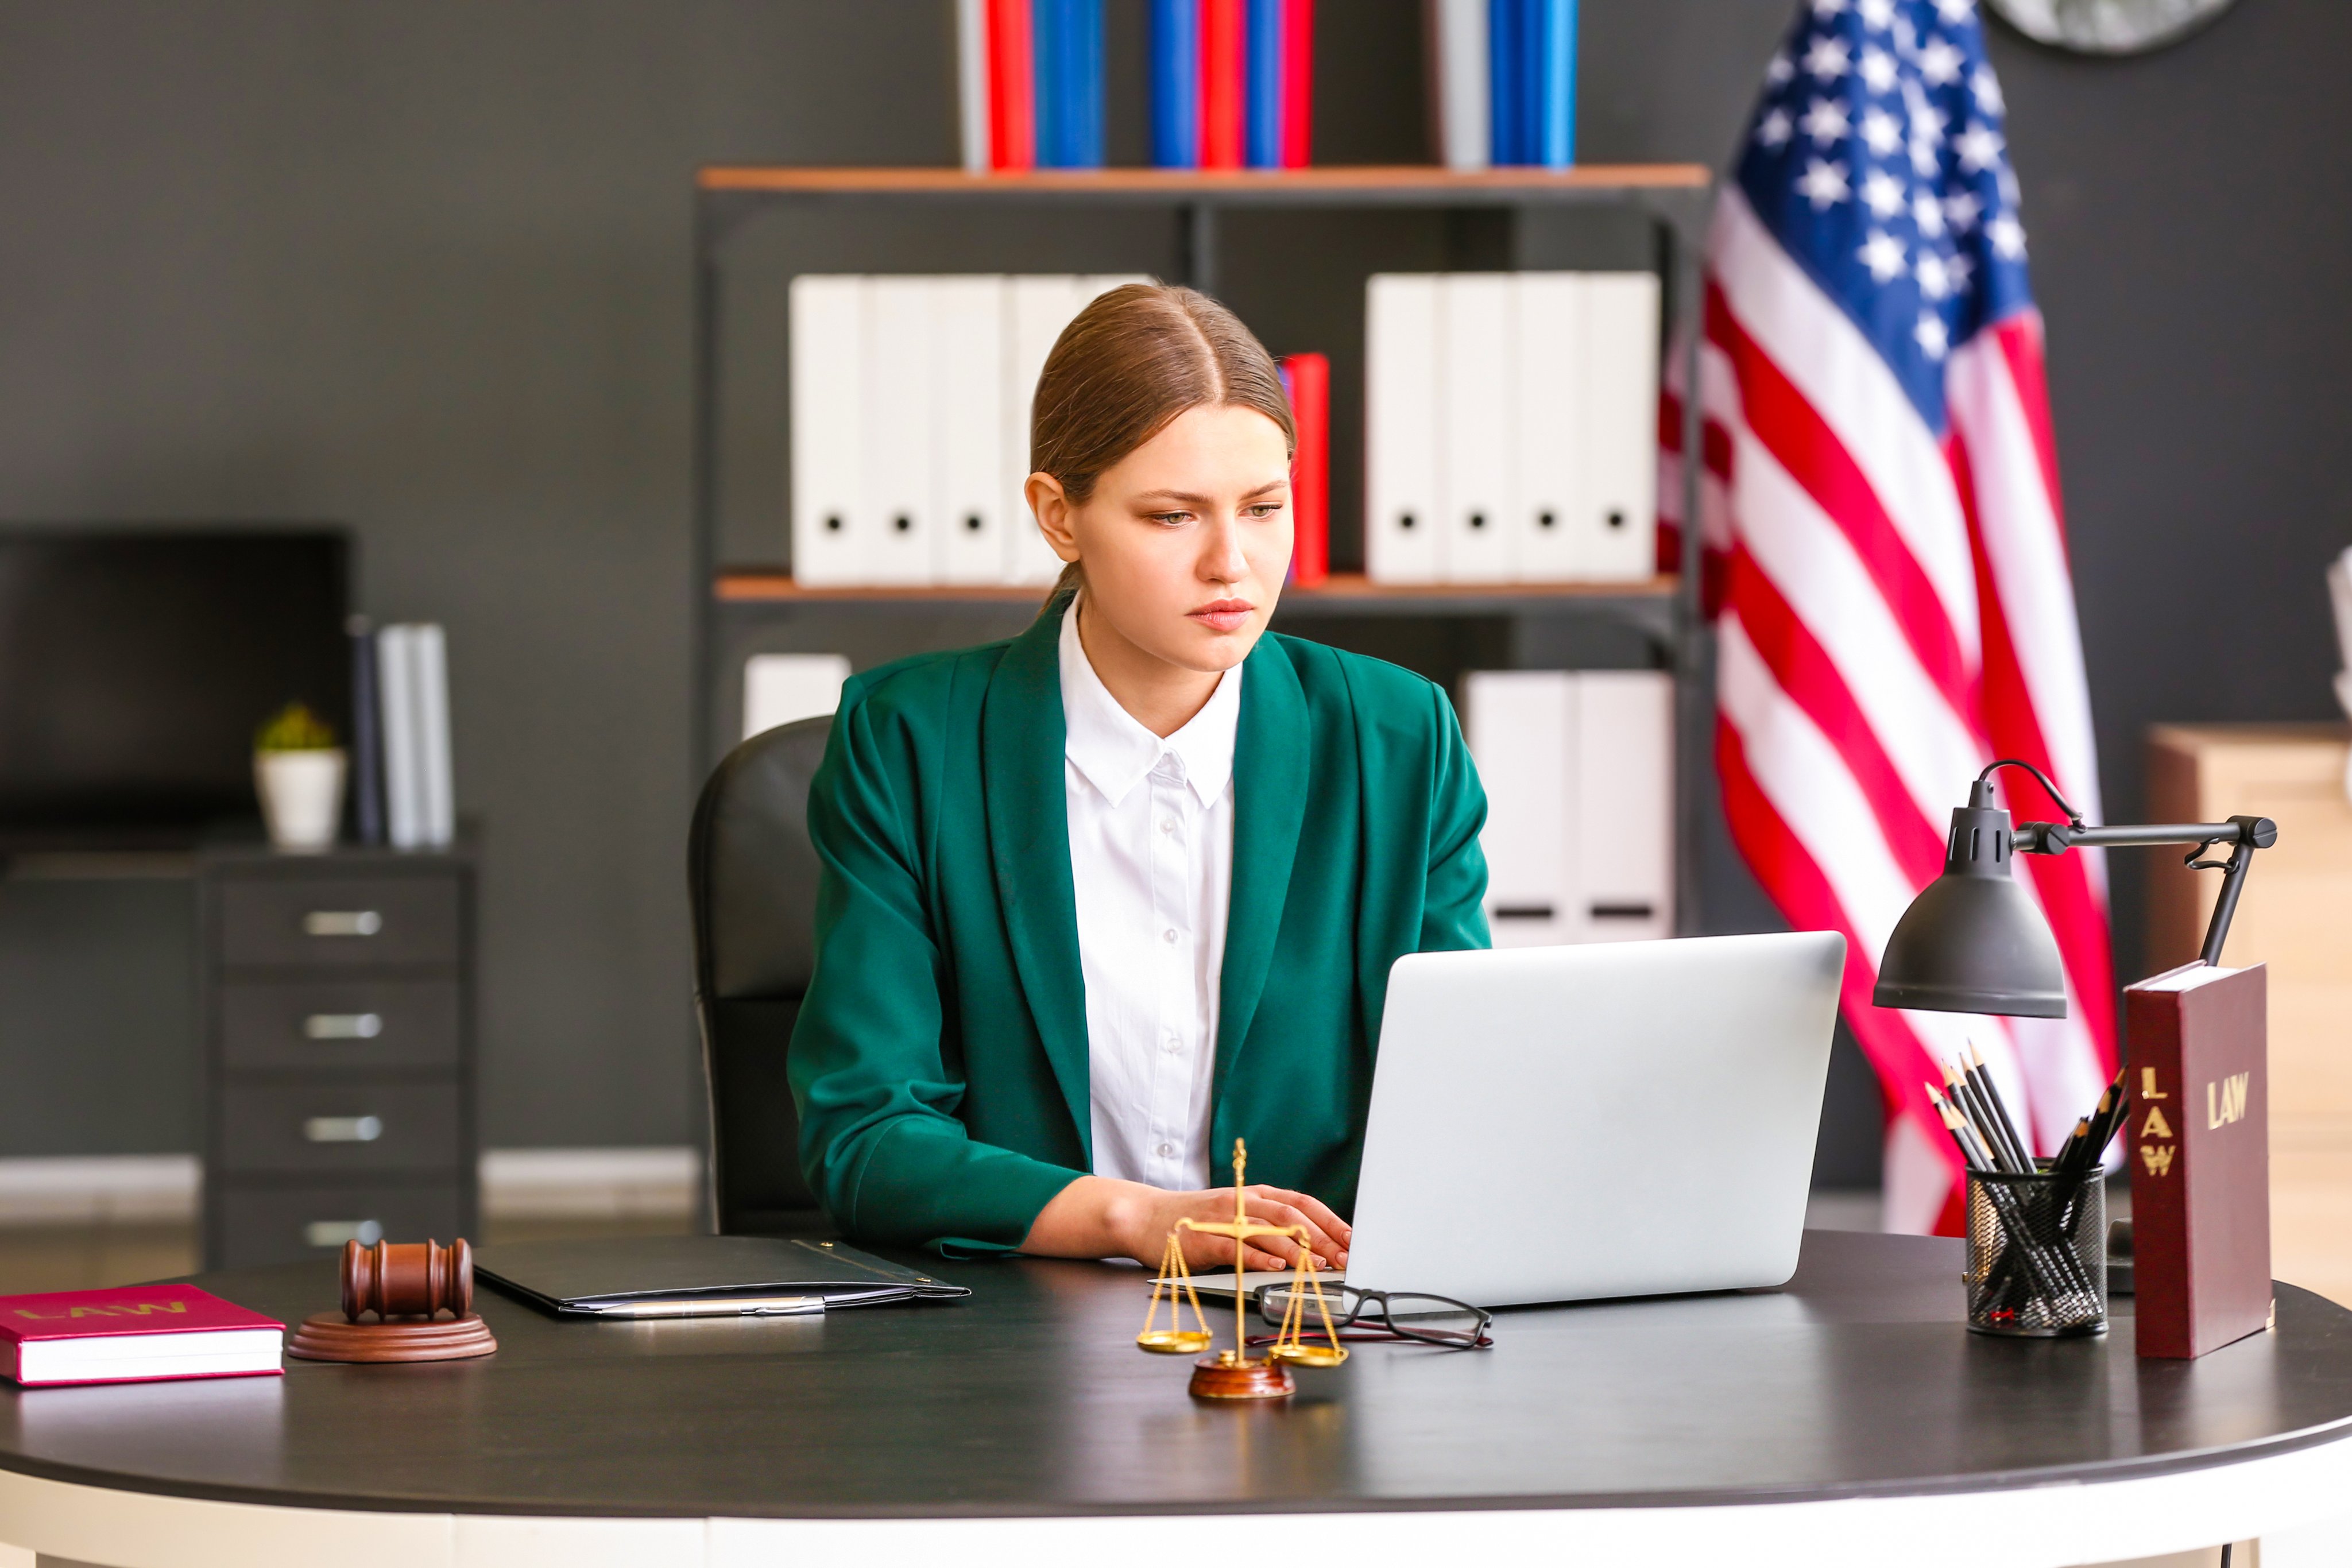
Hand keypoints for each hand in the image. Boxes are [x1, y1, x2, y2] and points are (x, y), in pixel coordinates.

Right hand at [1021, 1176, 1350, 1273]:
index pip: (1300, 1203)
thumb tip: (1308, 1247)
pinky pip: (1234, 1247)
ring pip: (1266, 1230)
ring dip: (1297, 1249)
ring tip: (1320, 1266)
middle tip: (1346, 1257)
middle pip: (1290, 1216)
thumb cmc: (1190, 1221)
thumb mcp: (1233, 1216)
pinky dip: (1257, 1258)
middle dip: (1322, 1238)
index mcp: (1251, 1195)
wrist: (1140, 1217)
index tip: (1354, 1238)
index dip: (1330, 1220)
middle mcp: (1240, 1202)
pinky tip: (1276, 1268)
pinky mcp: (1201, 1238)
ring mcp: (1221, 1219)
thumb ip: (1264, 1226)